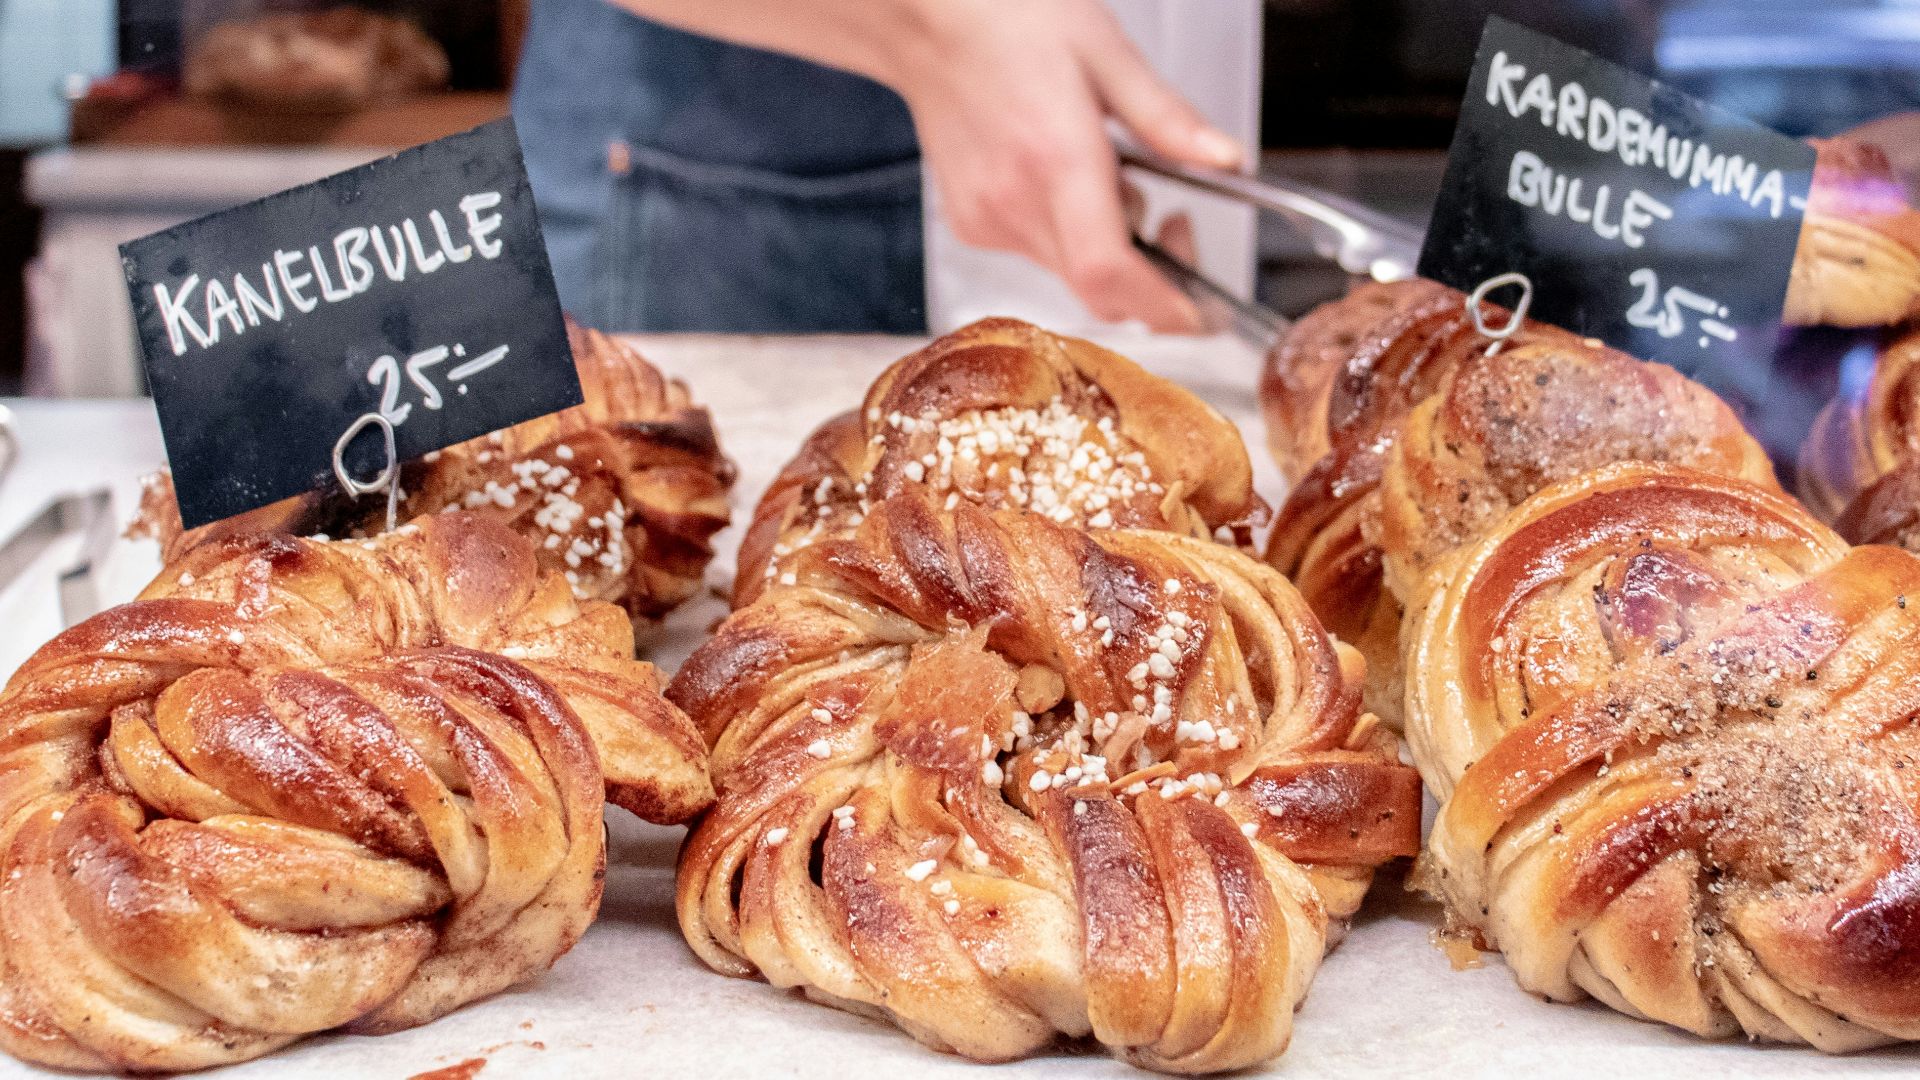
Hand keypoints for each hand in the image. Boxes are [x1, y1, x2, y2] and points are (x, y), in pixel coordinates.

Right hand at [874, 0, 1241, 330]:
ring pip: (1071, 274)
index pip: (1108, 271)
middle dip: (1150, 273)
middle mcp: (1016, 201)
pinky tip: (1057, 178)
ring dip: (1106, 246)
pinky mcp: (973, 227)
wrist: (927, 22)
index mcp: (1057, 156)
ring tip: (1099, 174)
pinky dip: (1067, 233)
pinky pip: (1038, 256)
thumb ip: (1166, 118)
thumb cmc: (1008, 21)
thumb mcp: (1105, 51)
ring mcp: (989, 220)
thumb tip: (1225, 158)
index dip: (1161, 306)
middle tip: (1169, 218)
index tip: (1198, 309)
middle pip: (1098, 287)